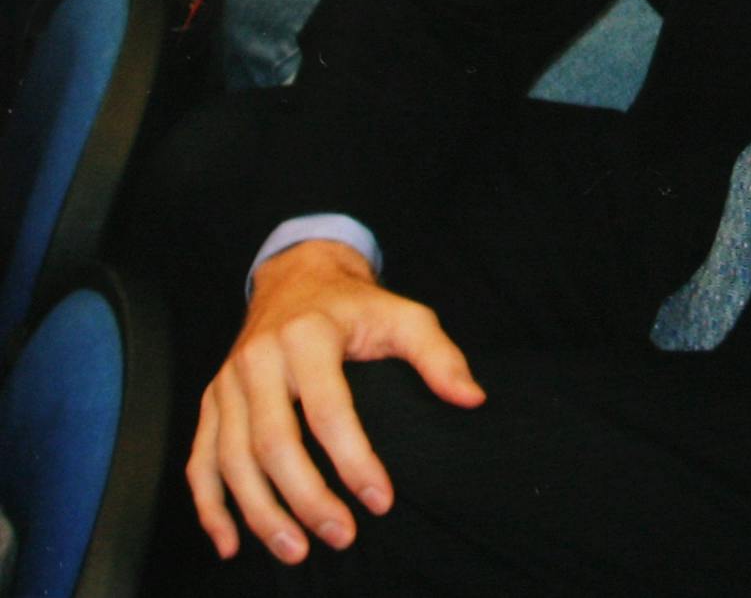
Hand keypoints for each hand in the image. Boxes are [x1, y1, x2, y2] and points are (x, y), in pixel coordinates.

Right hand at [188, 241, 483, 563]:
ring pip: (231, 459)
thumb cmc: (356, 307)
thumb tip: (472, 398)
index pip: (328, 410)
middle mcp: (258, 359)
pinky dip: (210, 506)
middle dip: (306, 498)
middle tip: (341, 537)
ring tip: (296, 551)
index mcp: (307, 337)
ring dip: (260, 513)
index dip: (354, 461)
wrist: (298, 278)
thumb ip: (439, 356)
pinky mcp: (211, 401)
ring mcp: (227, 382)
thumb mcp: (405, 316)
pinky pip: (200, 460)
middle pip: (273, 442)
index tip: (382, 502)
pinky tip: (230, 543)